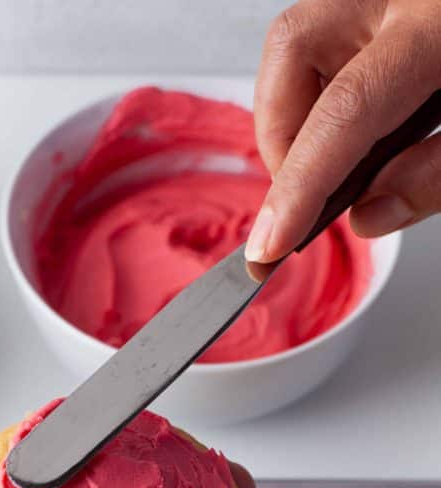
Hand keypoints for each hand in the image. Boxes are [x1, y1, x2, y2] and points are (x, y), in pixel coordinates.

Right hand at [246, 0, 440, 262]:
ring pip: (301, 42)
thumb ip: (438, 178)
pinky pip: (331, 38)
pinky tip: (358, 127)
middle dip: (286, 135)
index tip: (268, 244)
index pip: (345, 112)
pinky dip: (327, 90)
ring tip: (335, 162)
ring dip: (301, 113)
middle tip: (308, 193)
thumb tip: (369, 216)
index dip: (298, 186)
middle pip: (294, 48)